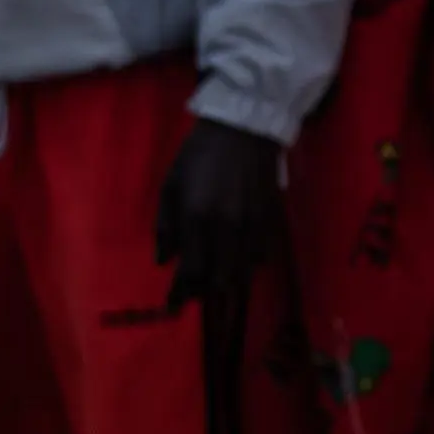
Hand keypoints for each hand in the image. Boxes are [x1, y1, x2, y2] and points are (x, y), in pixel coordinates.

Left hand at [154, 115, 283, 312]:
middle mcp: (227, 229)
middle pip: (219, 281)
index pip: (191, 271)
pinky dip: (245, 266)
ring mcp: (252, 227)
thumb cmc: (199, 155)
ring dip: (226, 282)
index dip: (181, 292)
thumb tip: (164, 261)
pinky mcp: (269, 222)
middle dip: (205, 292)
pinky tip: (235, 260)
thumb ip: (165, 226)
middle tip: (193, 292)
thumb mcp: (171, 185)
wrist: (244, 130)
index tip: (172, 304)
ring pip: (242, 273)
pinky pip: (259, 257)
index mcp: (197, 218)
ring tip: (214, 282)